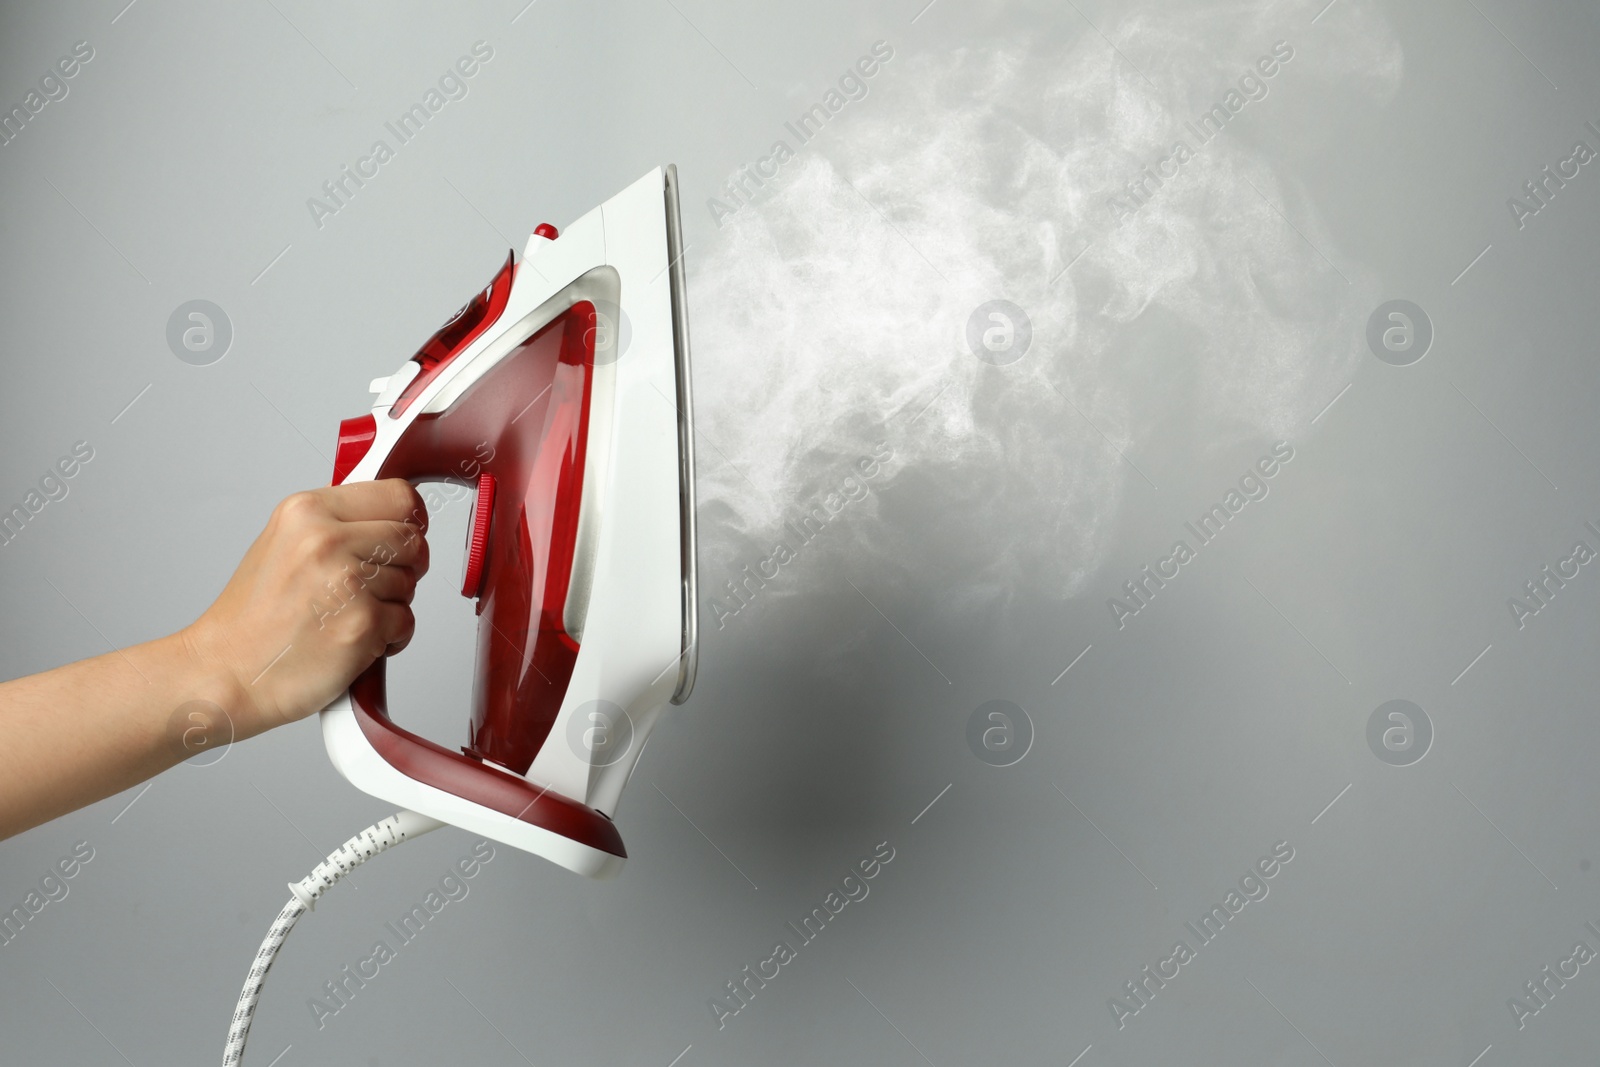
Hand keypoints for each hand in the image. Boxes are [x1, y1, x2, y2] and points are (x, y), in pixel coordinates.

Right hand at [180, 479, 429, 739]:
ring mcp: (347, 582)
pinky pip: (406, 622)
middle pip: (412, 540)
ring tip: (345, 616)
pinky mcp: (363, 624)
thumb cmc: (252, 619)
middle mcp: (327, 540)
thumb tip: (390, 518)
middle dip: (403, 566)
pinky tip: (349, 639)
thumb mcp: (283, 544)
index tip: (406, 532)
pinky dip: (389, 638)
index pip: (397, 496)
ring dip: (391, 605)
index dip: (409, 519)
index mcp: (307, 511)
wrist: (225, 672)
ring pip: (411, 584)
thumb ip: (336, 524)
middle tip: (370, 587)